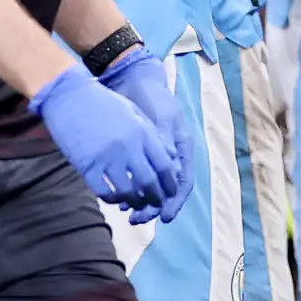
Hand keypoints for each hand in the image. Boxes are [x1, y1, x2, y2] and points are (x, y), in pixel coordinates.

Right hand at [32, 60, 183, 215]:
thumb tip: (167, 157)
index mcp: (143, 133)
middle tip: (155, 202)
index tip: (169, 191)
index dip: (170, 183)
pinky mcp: (87, 166)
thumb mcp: (133, 112)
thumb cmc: (102, 102)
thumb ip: (150, 135)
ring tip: (136, 203)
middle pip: (149, 182)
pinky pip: (105, 192)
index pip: (165, 166)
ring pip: (128, 192)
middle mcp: (128, 147)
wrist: (69, 96)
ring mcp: (107, 158)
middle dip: (155, 197)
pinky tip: (115, 198)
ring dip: (135, 201)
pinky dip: (113, 199)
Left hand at [98, 45, 197, 223]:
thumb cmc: (151, 97)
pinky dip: (128, 191)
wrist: (131, 81)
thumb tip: (171, 170)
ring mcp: (151, 158)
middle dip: (152, 208)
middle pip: (164, 191)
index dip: (175, 202)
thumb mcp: (162, 118)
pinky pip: (134, 179)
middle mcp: (168, 158)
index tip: (164, 217)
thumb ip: (166, 143)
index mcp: (180, 149)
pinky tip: (117, 199)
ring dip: (140, 203)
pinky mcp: (134, 156)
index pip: (182, 183)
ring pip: (149, 188)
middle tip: (136, 219)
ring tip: (127, 214)